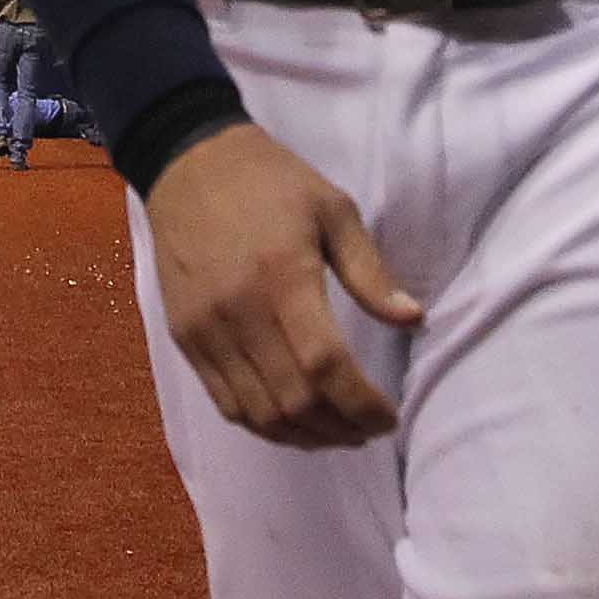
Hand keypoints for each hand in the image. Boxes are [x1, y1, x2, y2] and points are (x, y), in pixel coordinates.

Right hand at [145, 122, 420, 448]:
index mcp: (283, 276)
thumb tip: (413, 319)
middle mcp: (240, 312)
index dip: (362, 404)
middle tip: (368, 428)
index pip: (325, 366)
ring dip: (304, 436)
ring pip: (258, 413)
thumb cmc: (269, 181)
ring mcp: (206, 330)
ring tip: (337, 432)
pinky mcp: (184, 338)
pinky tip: (292, 421)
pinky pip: (225, 403)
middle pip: (293, 401)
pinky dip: (263, 425)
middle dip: (340, 428)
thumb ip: (371, 271)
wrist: (187, 161)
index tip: (389, 417)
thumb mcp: (333, 209)